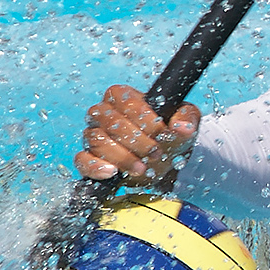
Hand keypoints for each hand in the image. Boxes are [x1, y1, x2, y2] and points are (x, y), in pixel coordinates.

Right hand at [74, 84, 198, 187]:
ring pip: (96, 140)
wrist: (164, 161)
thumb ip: (187, 118)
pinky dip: (95, 167)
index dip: (146, 120)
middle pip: (111, 122)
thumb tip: (182, 127)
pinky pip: (82, 160)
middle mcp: (103, 113)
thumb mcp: (185, 122)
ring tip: (142, 168)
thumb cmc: (170, 134)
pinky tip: (113, 173)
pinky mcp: (88, 157)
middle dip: (137, 141)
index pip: (127, 102)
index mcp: (122, 97)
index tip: (164, 134)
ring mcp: (93, 134)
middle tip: (156, 153)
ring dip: (122, 157)